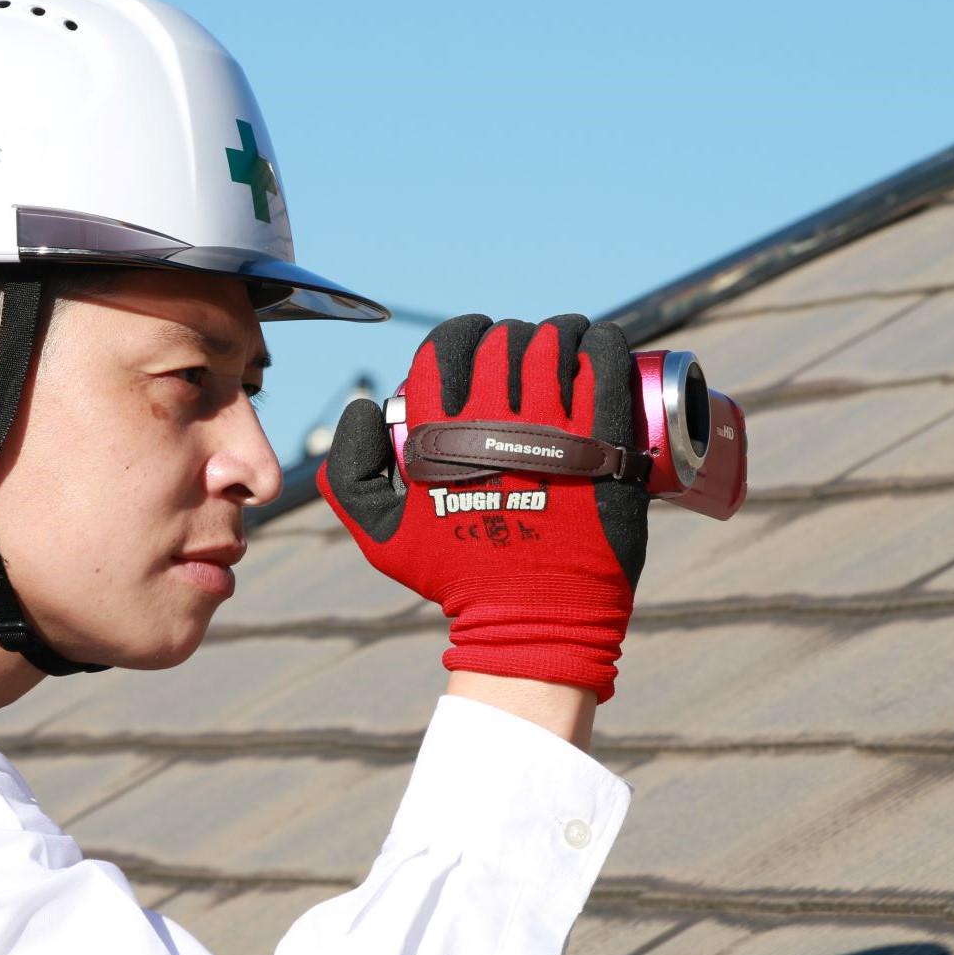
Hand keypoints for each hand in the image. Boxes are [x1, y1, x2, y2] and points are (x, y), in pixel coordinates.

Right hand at [319, 314, 649, 702]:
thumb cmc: (457, 578)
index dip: (461, 338)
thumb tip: (367, 406)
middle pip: (502, 339)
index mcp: (438, 434)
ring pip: (554, 339)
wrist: (531, 621)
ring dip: (557, 334)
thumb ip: (349, 470)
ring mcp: (551, 428)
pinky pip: (604, 360)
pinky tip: (596, 346)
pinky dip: (601, 341)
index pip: (445, 347)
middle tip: (524, 362)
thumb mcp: (380, 535)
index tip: (478, 354)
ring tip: (563, 350)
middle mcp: (491, 422)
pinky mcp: (603, 439)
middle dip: (510, 339)